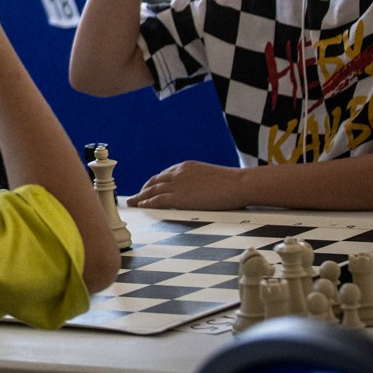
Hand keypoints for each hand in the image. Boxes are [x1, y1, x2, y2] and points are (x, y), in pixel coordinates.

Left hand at [129, 160, 248, 209]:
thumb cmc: (233, 184)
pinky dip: (147, 203)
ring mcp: (178, 185)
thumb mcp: (212, 178)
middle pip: (155, 181)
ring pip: (152, 190)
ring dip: (140, 197)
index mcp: (186, 166)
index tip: (149, 188)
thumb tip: (203, 192)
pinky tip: (141, 206)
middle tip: (136, 196)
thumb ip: (201, 183)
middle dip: (144, 189)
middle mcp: (178, 173)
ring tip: (132, 202)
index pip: (165, 174)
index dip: (155, 182)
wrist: (239, 184)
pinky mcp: (180, 198)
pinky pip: (158, 200)